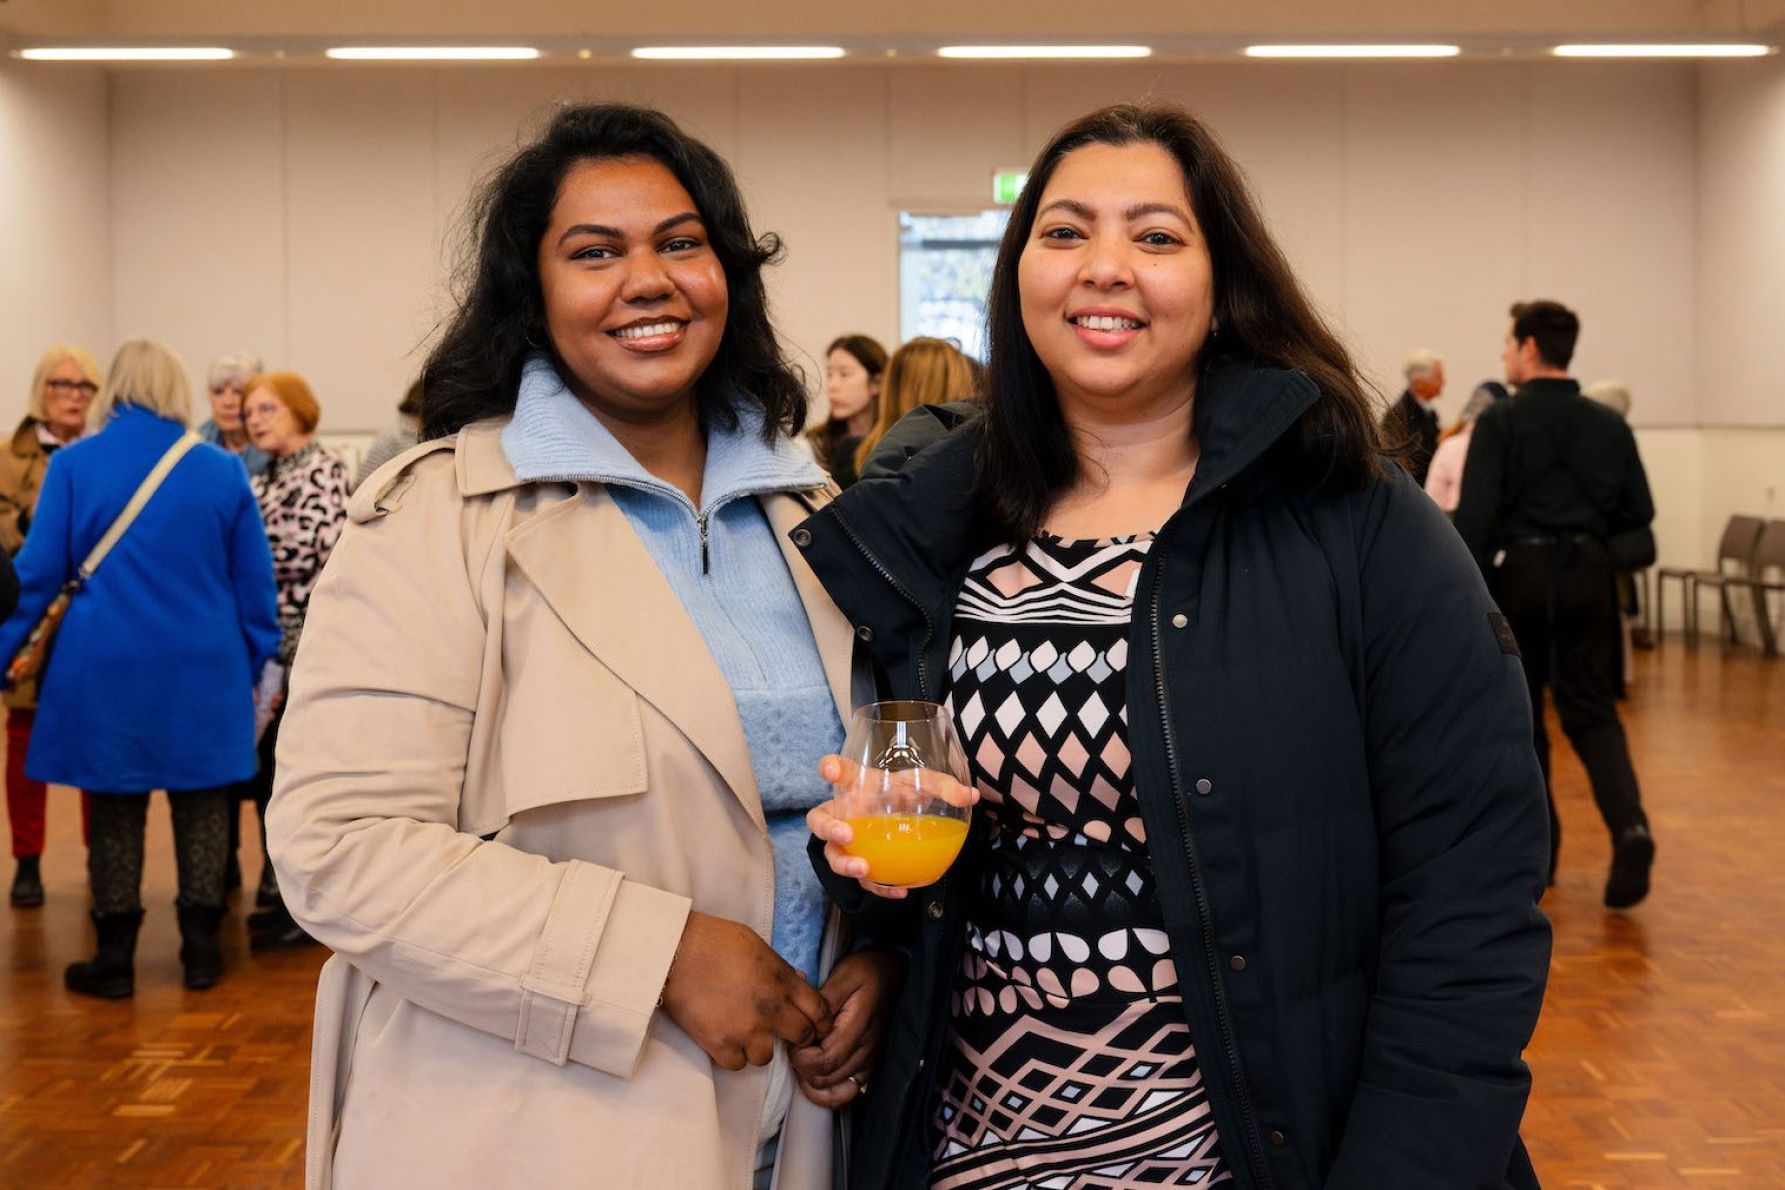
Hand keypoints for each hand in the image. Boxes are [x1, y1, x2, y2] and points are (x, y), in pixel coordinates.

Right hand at [659, 911, 833, 1071]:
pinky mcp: (719, 1044)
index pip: (820, 1010)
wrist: (674, 951)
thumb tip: (800, 984)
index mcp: (782, 981)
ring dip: (759, 1047)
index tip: (816, 1025)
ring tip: (745, 1033)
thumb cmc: (715, 940)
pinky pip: (737, 1065)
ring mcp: (745, 1030)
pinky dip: (732, 1055)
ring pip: (766, 1056)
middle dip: (796, 1035)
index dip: (821, 1020)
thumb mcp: (758, 946)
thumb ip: (782, 970)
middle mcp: (770, 1009)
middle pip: (802, 1036)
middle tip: (783, 1032)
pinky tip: (726, 1040)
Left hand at [790, 947, 904, 1106]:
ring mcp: (868, 1061)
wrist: (887, 976)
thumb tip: (803, 1022)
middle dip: (801, 1066)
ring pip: (832, 1090)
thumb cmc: (862, 973)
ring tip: (804, 1057)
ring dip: (810, 1078)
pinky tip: (815, 1076)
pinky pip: (845, 1094)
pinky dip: (826, 1092)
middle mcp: (865, 1050)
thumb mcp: (842, 976)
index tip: (793, 1038)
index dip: (801, 1056)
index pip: (825, 1060)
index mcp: (858, 1027)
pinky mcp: (867, 1067)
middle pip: (825, 1078)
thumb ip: (823, 1000)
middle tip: (795, 1046)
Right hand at [807, 754, 977, 900]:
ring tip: (863, 868)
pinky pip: (863, 879)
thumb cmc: (905, 792)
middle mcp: (845, 813)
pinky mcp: (862, 862)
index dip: (829, 768)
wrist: (906, 815)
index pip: (840, 772)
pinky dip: (879, 886)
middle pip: (819, 820)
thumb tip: (971, 795)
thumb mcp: (925, 784)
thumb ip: (944, 786)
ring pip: (832, 855)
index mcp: (857, 786)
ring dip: (844, 864)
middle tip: (845, 835)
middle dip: (827, 828)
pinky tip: (899, 890)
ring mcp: (849, 841)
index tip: (830, 770)